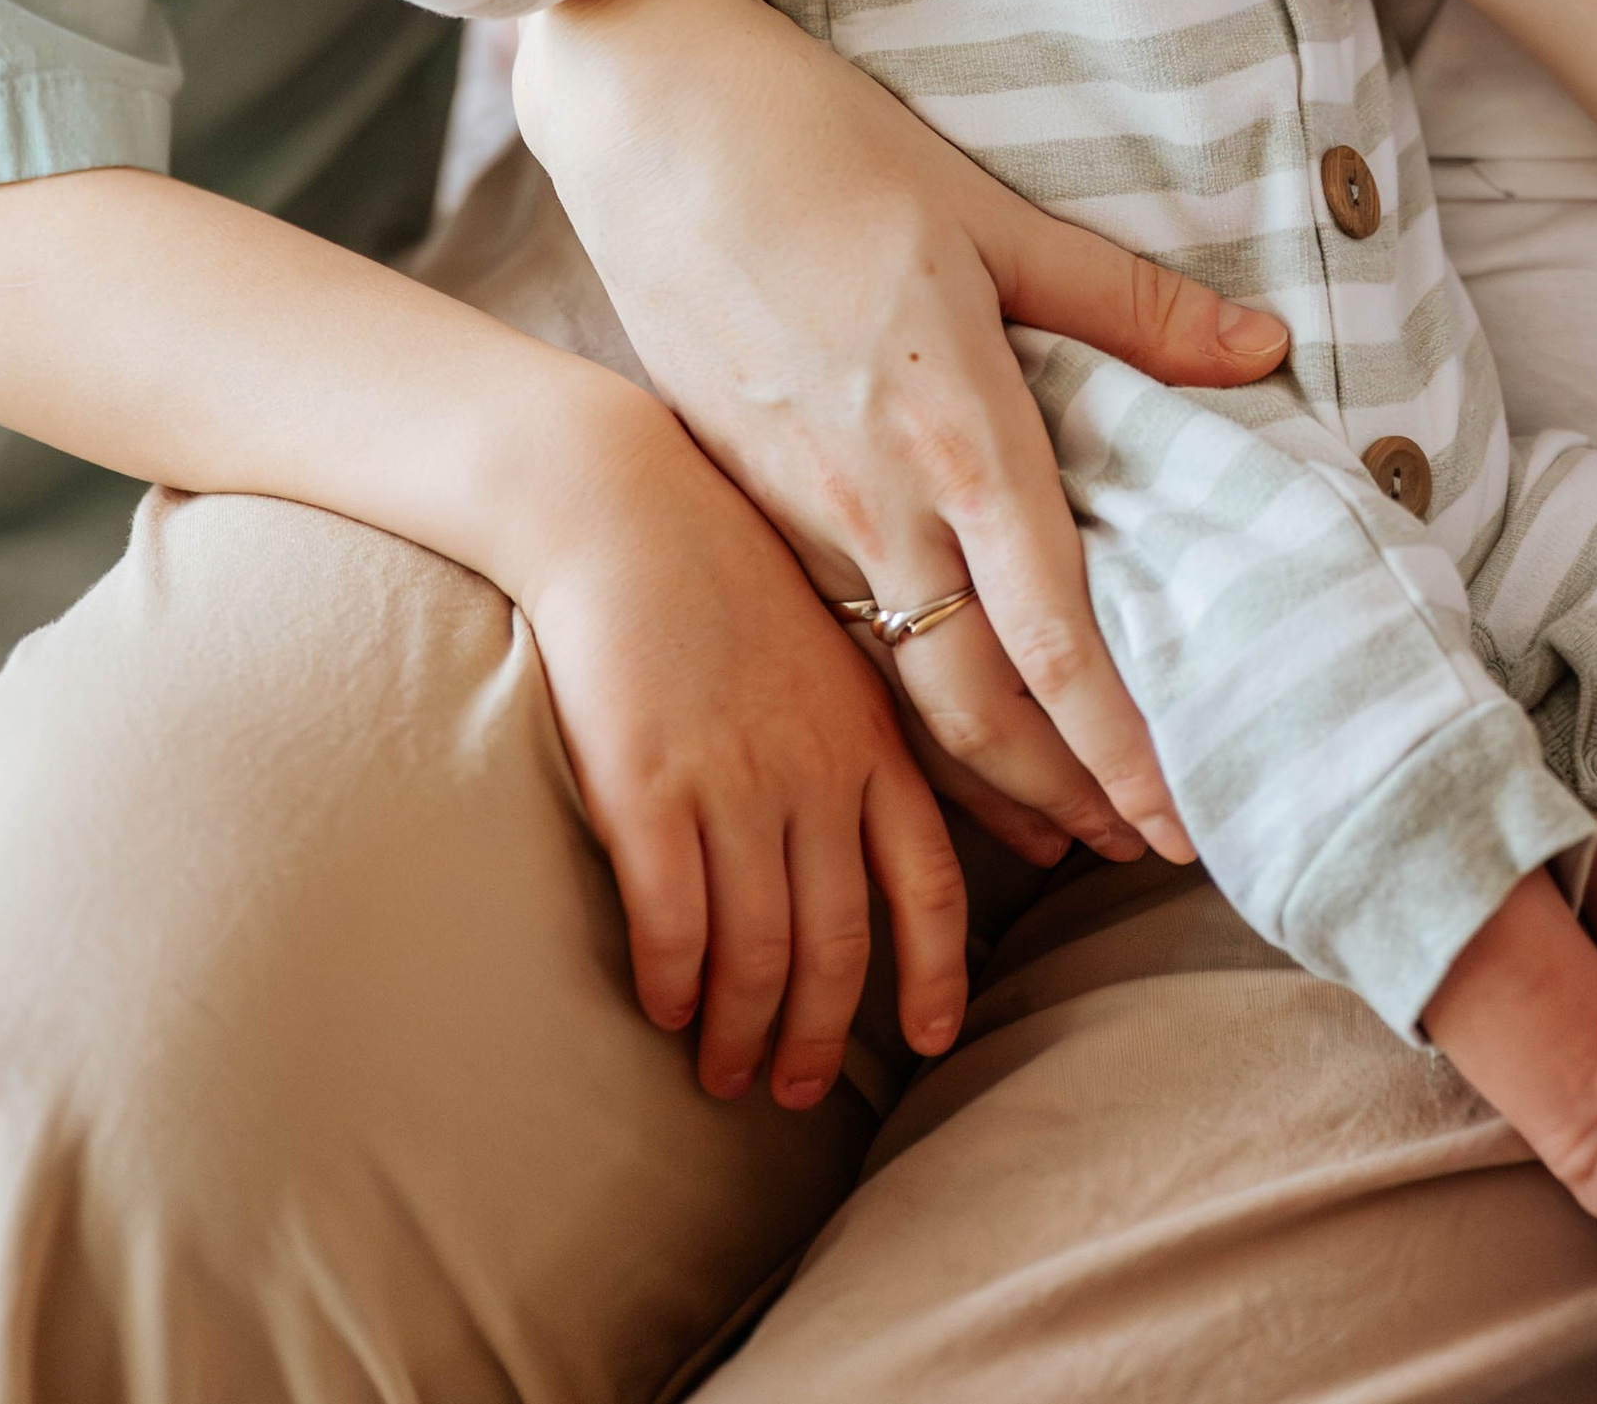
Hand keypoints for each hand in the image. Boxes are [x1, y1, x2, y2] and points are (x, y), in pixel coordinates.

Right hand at [510, 391, 968, 1106]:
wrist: (622, 508)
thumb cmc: (730, 579)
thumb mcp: (840, 649)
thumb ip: (891, 737)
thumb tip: (974, 813)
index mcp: (871, 736)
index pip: (931, 883)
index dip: (935, 974)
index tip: (930, 1040)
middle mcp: (814, 769)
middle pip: (839, 941)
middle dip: (821, 1032)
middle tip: (792, 1089)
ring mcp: (732, 779)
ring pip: (755, 951)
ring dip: (742, 1030)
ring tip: (722, 1069)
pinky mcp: (646, 785)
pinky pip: (671, 922)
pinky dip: (673, 983)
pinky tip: (662, 1005)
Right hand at [512, 0, 1290, 865]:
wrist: (645, 115)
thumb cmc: (823, 144)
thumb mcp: (989, 212)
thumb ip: (1126, 301)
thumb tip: (1264, 351)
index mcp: (954, 427)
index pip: (1055, 633)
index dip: (1122, 743)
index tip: (1183, 821)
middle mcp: (874, 496)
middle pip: (977, 700)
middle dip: (1066, 793)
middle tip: (1146, 851)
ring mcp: (797, 504)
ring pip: (900, 683)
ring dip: (987, 766)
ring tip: (1063, 822)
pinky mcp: (746, 490)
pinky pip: (840, 629)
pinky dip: (902, 697)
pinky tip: (941, 708)